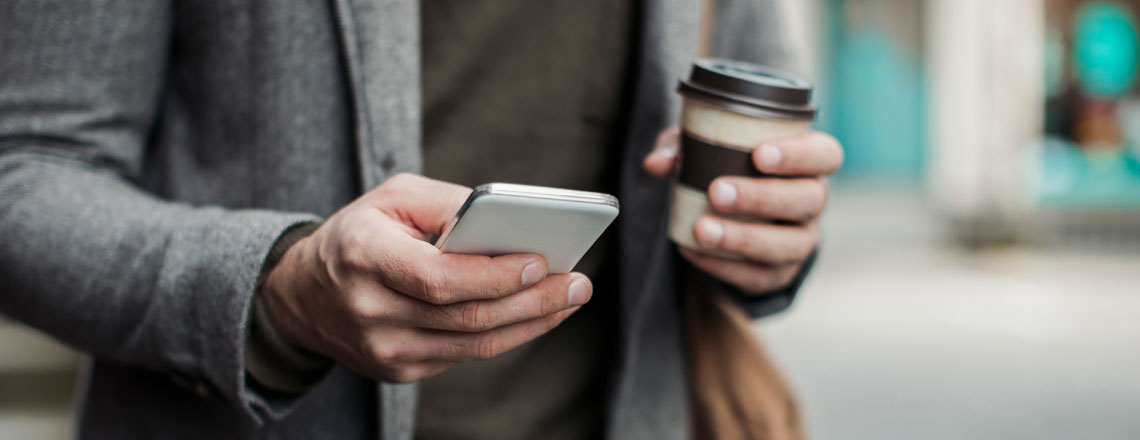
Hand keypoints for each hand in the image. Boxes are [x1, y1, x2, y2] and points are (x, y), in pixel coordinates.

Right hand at [259, 173, 591, 382]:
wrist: (303, 293)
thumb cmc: (361, 233)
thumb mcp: (393, 197)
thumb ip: (450, 204)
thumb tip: (511, 221)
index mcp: (364, 256)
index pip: (437, 277)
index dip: (493, 275)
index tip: (542, 261)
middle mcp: (370, 311)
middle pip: (466, 317)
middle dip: (533, 300)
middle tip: (578, 283)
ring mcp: (384, 349)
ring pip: (474, 344)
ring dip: (532, 322)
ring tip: (571, 298)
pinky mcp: (399, 369)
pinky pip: (465, 355)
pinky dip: (508, 334)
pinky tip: (537, 313)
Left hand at [643, 127, 842, 294]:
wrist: (733, 218)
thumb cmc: (726, 167)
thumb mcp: (703, 150)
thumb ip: (681, 149)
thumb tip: (657, 162)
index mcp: (808, 162)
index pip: (825, 155)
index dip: (799, 155)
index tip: (760, 154)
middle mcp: (813, 201)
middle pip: (809, 200)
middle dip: (763, 197)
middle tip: (717, 192)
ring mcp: (801, 240)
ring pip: (789, 244)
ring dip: (744, 237)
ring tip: (702, 229)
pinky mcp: (779, 273)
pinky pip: (759, 276)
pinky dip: (724, 265)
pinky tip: (692, 250)